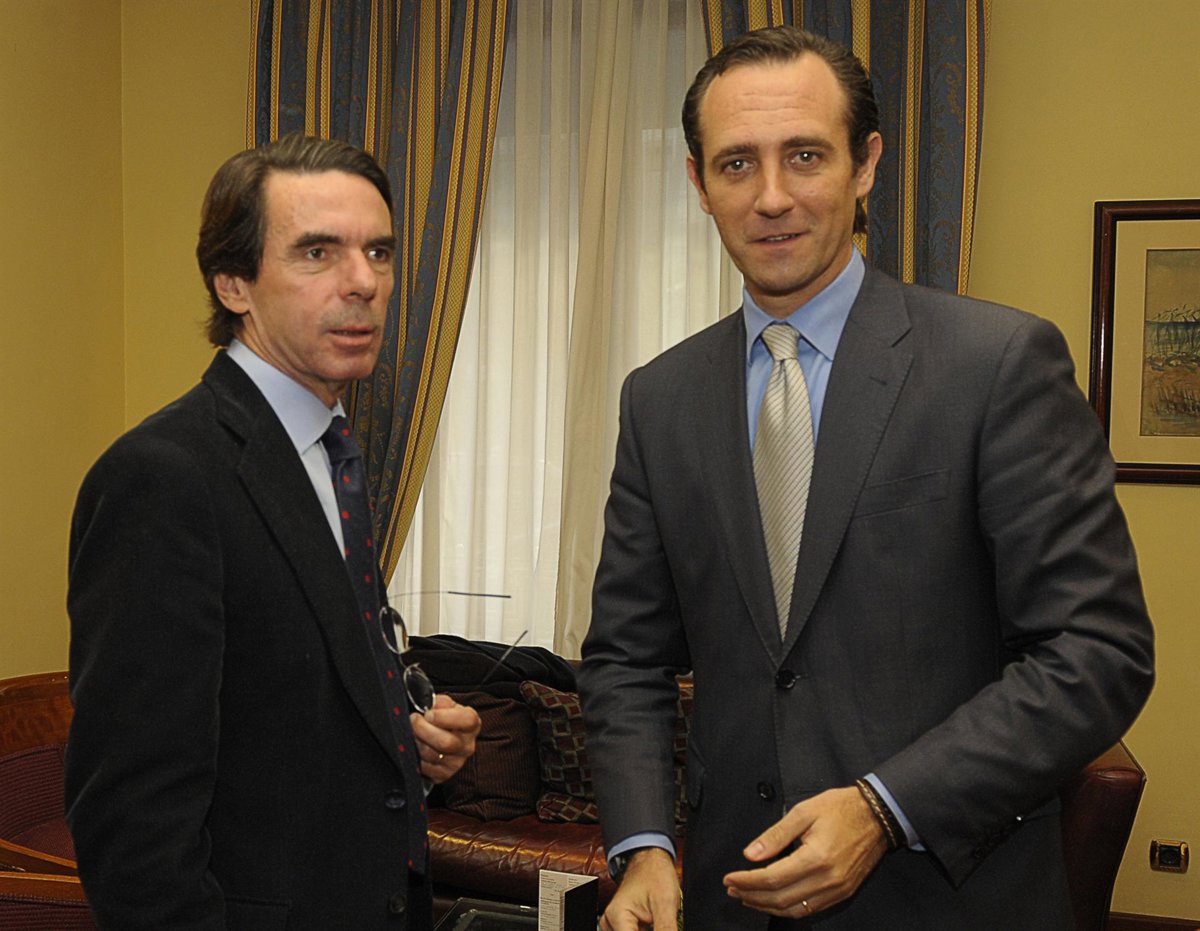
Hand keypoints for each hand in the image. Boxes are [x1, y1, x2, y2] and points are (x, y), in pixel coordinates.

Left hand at [409, 693, 480, 783]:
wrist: (443, 735)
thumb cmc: (444, 718)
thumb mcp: (445, 705)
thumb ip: (439, 702)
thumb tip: (430, 705)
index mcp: (472, 724)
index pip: (466, 721)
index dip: (444, 717)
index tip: (428, 713)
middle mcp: (467, 745)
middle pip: (446, 742)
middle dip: (423, 729)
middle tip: (413, 720)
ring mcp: (457, 763)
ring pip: (431, 755)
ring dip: (416, 742)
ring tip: (412, 732)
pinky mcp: (444, 775)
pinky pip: (425, 768)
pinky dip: (416, 757)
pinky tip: (415, 746)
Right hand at [599, 847, 678, 930]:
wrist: (650, 860)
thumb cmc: (655, 873)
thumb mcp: (665, 905)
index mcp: (617, 917)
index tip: (665, 929)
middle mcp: (610, 923)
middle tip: (660, 924)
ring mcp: (614, 926)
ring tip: (658, 922)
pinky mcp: (621, 926)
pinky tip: (655, 926)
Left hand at [723, 786, 886, 918]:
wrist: (878, 815)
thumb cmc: (841, 808)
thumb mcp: (803, 812)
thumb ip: (775, 836)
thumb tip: (750, 854)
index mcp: (816, 857)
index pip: (772, 878)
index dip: (747, 881)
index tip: (729, 878)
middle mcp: (827, 879)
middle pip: (780, 899)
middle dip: (751, 895)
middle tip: (732, 888)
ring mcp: (837, 890)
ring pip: (794, 910)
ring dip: (766, 906)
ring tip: (746, 897)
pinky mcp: (842, 893)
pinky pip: (810, 910)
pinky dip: (787, 909)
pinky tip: (773, 901)